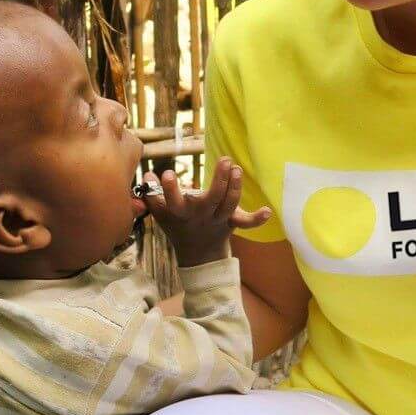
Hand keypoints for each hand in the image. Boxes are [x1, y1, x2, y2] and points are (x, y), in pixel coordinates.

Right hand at [143, 157, 269, 266]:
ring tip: (236, 167)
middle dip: (220, 180)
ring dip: (235, 187)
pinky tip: (268, 212)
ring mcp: (218, 220)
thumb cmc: (177, 225)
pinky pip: (246, 223)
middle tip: (225, 160)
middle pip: (212, 199)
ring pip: (229, 204)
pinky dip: (257, 219)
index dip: (170, 190)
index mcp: (181, 214)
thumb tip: (147, 177)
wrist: (197, 254)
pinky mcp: (232, 222)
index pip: (174, 202)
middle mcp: (202, 217)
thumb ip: (154, 195)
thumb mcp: (162, 213)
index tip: (168, 173)